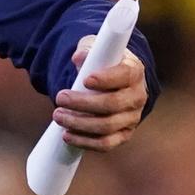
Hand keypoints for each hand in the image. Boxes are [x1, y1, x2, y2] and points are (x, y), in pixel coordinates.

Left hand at [52, 34, 147, 151]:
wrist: (110, 81)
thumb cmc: (101, 62)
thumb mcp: (96, 50)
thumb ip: (87, 51)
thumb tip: (78, 58)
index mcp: (134, 72)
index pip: (124, 76)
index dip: (106, 79)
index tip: (86, 80)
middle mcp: (137, 97)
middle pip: (112, 104)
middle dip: (83, 103)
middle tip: (60, 98)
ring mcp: (131, 118)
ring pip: (107, 126)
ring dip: (79, 123)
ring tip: (57, 115)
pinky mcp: (123, 134)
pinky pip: (106, 144)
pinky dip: (85, 142)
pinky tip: (67, 136)